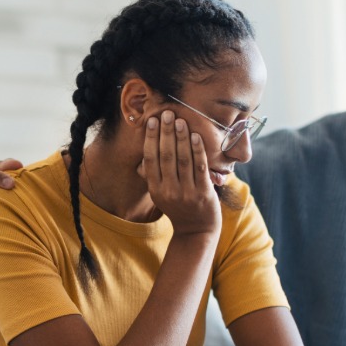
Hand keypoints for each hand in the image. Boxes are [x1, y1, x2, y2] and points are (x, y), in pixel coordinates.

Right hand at [140, 111, 219, 236]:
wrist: (196, 231)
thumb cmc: (178, 208)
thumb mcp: (160, 195)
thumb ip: (152, 177)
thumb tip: (141, 157)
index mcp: (156, 189)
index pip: (151, 159)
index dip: (151, 139)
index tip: (153, 121)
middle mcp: (169, 191)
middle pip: (166, 156)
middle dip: (166, 133)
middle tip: (168, 114)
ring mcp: (187, 192)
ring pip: (183, 160)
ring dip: (182, 138)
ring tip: (181, 121)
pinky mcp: (204, 193)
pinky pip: (200, 168)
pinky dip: (198, 151)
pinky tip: (196, 136)